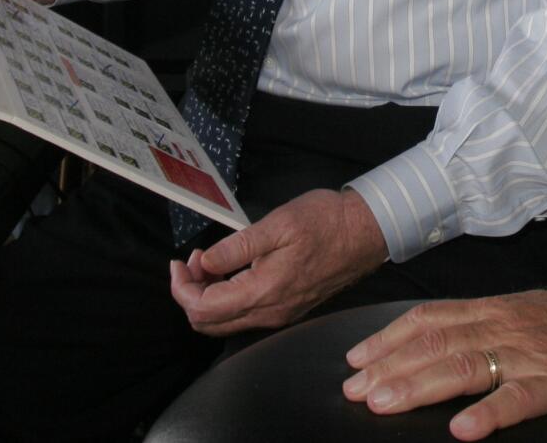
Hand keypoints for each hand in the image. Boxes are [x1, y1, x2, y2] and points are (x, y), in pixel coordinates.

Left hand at [168, 188, 387, 335]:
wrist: (366, 232)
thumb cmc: (327, 222)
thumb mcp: (277, 224)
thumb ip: (237, 246)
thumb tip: (205, 262)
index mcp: (264, 291)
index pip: (203, 308)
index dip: (181, 288)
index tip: (179, 262)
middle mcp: (270, 312)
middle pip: (209, 324)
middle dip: (190, 294)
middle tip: (192, 261)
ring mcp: (280, 314)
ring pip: (226, 323)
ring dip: (208, 297)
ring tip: (209, 263)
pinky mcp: (288, 308)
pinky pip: (246, 316)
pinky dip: (227, 298)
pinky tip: (231, 271)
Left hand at [341, 292, 546, 439]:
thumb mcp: (525, 317)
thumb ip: (482, 327)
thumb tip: (429, 343)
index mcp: (497, 310)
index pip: (432, 318)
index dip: (389, 338)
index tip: (355, 360)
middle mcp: (509, 326)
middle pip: (438, 342)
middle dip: (391, 366)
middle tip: (354, 390)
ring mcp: (534, 354)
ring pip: (467, 365)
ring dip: (420, 385)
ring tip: (385, 404)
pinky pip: (520, 398)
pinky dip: (489, 413)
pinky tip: (462, 428)